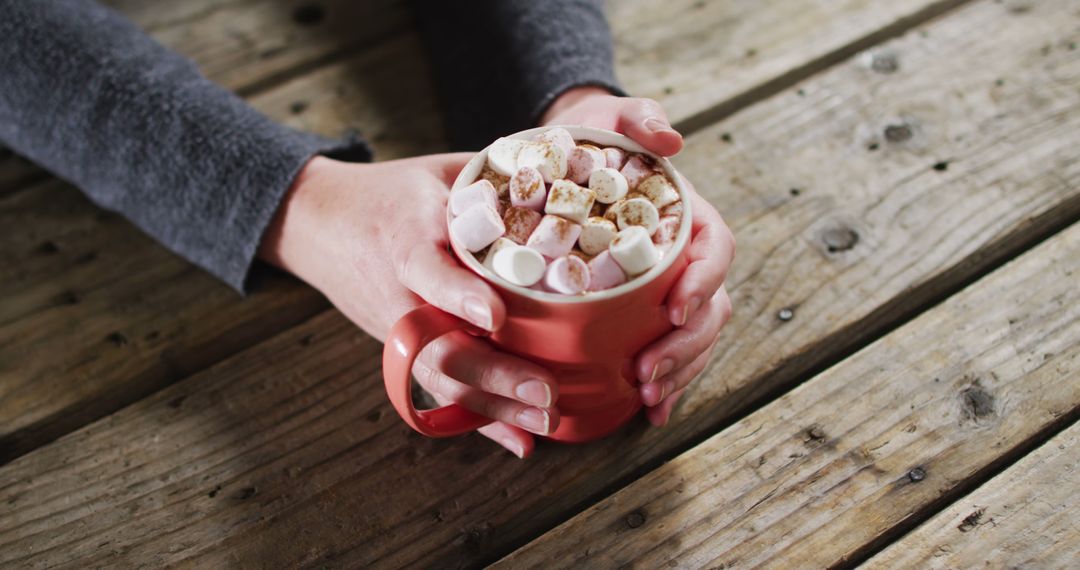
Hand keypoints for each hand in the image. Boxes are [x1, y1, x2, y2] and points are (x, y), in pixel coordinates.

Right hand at [259, 154, 559, 457]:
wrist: (318, 223)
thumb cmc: (390, 193)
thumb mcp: (436, 172)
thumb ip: (492, 180)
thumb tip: (567, 174)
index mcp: (407, 240)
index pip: (429, 272)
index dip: (461, 296)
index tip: (498, 316)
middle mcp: (400, 294)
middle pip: (441, 346)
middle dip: (495, 373)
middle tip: (547, 389)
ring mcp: (399, 331)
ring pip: (443, 379)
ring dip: (495, 406)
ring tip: (546, 419)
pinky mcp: (403, 352)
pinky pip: (440, 394)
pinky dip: (478, 423)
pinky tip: (519, 442)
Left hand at [543, 87, 735, 426]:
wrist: (567, 161)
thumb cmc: (592, 139)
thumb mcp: (611, 117)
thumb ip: (639, 117)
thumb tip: (669, 137)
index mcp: (690, 217)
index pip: (715, 251)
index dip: (703, 281)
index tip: (674, 307)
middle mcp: (689, 257)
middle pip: (710, 306)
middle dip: (686, 345)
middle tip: (648, 373)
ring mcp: (673, 288)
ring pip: (696, 337)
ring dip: (680, 371)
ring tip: (648, 397)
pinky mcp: (650, 313)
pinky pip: (671, 351)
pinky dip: (669, 382)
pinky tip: (649, 410)